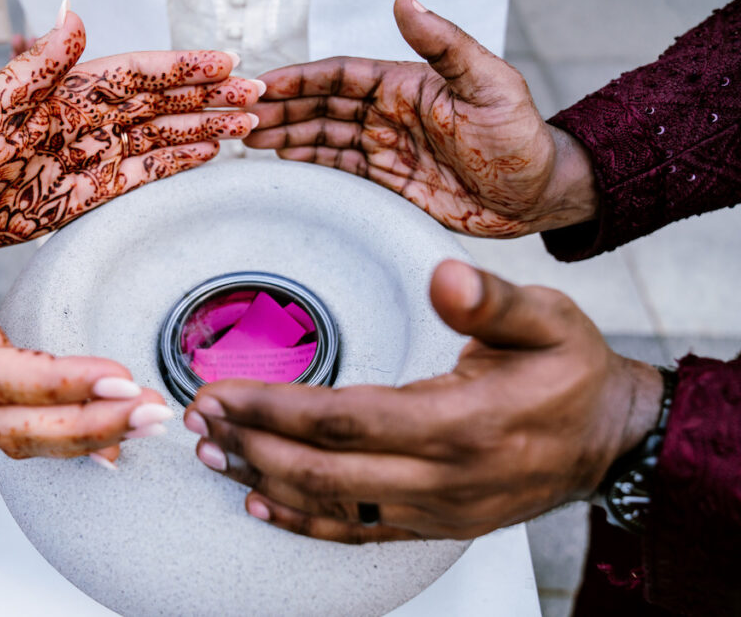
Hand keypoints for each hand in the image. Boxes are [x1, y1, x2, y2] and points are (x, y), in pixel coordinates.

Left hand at [0, 4, 261, 244]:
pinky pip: (144, 173)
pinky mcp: (93, 191)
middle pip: (164, 102)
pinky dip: (177, 163)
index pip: (140, 72)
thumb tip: (73, 9)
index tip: (226, 61)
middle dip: (210, 96)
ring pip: (163, 136)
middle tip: (256, 94)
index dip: (184, 67)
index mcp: (72, 90)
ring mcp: (96, 154)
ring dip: (204, 127)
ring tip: (246, 124)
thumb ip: (39, 61)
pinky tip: (205, 154)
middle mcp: (92, 118)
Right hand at [0, 201, 171, 459]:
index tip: (121, 376)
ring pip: (27, 442)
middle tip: (156, 411)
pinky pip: (29, 439)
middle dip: (91, 427)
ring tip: (154, 420)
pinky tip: (124, 442)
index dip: (59, 384)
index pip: (1, 376)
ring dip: (94, 438)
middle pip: (20, 429)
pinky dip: (77, 446)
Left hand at [184, 260, 663, 541]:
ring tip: (211, 453)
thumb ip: (491, 301)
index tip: (225, 390)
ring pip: (333, 504)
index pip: (347, 419)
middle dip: (252, 442)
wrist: (609, 441)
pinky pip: (358, 531)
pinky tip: (260, 503)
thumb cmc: (573, 374)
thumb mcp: (548, 320)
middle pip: (325, 468)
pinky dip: (302, 520)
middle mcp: (445, 477)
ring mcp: (439, 509)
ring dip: (263, 479)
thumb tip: (443, 277)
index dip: (276, 408)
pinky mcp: (435, 523)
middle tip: (199, 419)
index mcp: (465, 422)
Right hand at [246, 0, 596, 237]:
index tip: (266, 82)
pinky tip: (284, 164)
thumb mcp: (489, 84)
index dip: (302, 79)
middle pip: (322, 107)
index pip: (341, 76)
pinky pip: (340, 171)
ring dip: (288, 137)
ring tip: (250, 140)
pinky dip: (310, 166)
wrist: (537, 196)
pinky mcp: (388, 184)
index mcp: (406, 85)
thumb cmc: (521, 138)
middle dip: (282, 110)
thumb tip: (405, 1)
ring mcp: (385, 149)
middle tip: (243, 117)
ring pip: (324, 139)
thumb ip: (445, 45)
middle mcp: (389, 114)